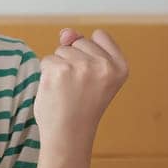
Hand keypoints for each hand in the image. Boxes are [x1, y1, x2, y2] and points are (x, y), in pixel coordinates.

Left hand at [32, 27, 128, 152]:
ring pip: (61, 50)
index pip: (100, 35)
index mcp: (120, 67)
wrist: (69, 135)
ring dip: (59, 68)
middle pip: (78, 41)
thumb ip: (81, 46)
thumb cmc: (80, 105)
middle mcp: (104, 66)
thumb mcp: (92, 73)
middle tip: (78, 88)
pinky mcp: (59, 70)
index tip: (93, 77)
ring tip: (68, 91)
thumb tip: (65, 32)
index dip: (90, 52)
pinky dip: (47, 74)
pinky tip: (56, 92)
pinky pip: (47, 60)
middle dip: (73, 59)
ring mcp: (82, 67)